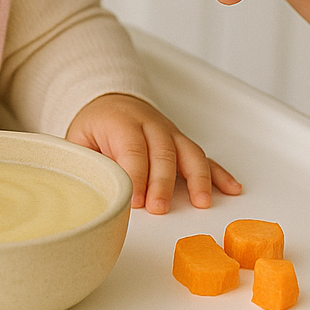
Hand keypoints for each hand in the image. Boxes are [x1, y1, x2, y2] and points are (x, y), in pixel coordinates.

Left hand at [66, 93, 240, 212]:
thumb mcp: (78, 140)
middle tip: (159, 207)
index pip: (132, 148)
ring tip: (201, 202)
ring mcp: (171, 133)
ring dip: (198, 178)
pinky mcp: (182, 143)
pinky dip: (219, 173)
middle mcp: (151, 125)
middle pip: (163, 152)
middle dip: (163, 182)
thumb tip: (86, 190)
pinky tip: (231, 189)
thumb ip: (84, 162)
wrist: (111, 101)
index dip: (135, 175)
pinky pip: (204, 157)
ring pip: (189, 152)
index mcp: (122, 122)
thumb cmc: (96, 127)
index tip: (135, 200)